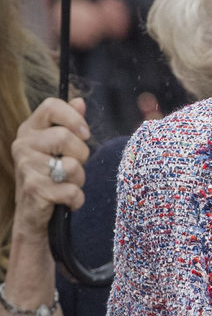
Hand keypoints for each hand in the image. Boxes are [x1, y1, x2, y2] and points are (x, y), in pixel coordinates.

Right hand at [11, 96, 89, 237]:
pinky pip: (71, 190)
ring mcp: (26, 167)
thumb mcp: (59, 147)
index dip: (73, 118)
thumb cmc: (50, 176)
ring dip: (79, 179)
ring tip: (67, 184)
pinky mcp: (34, 189)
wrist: (33, 215)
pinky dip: (76, 199)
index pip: (51, 106)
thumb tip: (80, 100)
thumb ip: (70, 123)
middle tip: (74, 166)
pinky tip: (65, 201)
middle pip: (64, 136)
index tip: (85, 134)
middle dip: (81, 155)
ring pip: (71, 165)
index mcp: (29, 129)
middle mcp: (22, 145)